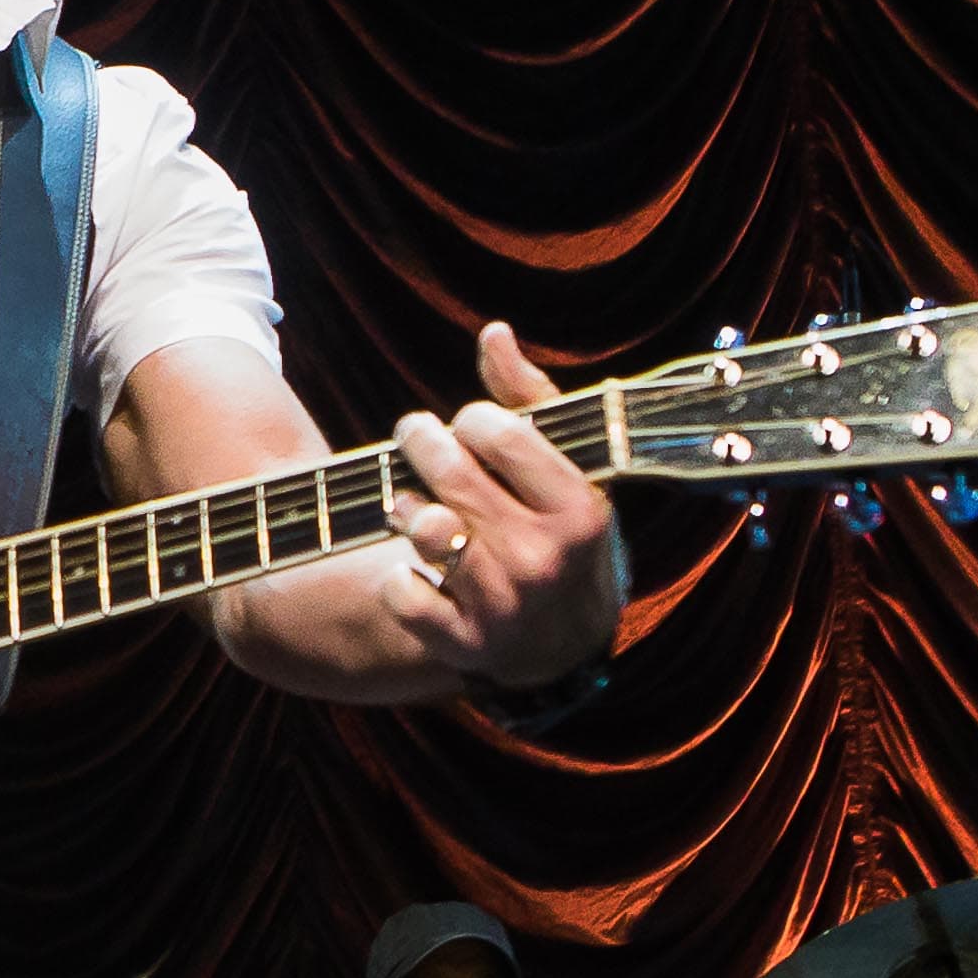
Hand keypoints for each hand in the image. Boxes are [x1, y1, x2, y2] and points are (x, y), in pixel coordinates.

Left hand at [382, 320, 624, 692]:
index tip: (468, 426)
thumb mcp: (569, 468)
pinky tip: (418, 569)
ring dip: (405, 508)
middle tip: (415, 437)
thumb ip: (531, 399)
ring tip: (417, 504)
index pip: (495, 431)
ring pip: (421, 528)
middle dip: (420, 442)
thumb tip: (493, 333)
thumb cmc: (563, 532)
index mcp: (580, 509)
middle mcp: (544, 559)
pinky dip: (397, 579)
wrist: (568, 641)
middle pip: (449, 471)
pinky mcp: (465, 645)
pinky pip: (400, 595)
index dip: (469, 419)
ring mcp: (505, 607)